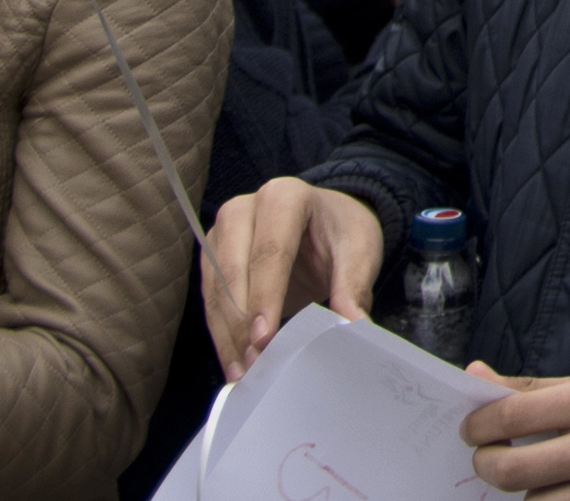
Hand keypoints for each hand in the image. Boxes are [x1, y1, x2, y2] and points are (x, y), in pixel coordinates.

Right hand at [202, 177, 382, 375]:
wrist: (324, 223)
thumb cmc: (340, 232)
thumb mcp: (359, 251)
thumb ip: (353, 287)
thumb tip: (355, 327)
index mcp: (285, 197)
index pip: (270, 252)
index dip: (265, 298)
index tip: (264, 339)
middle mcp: (244, 209)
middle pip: (234, 272)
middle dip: (242, 323)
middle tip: (255, 364)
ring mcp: (222, 233)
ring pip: (215, 290)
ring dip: (227, 335)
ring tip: (243, 372)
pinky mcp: (212, 258)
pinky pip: (209, 301)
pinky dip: (222, 334)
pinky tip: (234, 362)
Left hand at [461, 364, 569, 496]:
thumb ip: (534, 388)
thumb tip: (473, 377)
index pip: (513, 414)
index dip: (478, 424)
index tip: (473, 428)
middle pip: (511, 470)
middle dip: (486, 463)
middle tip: (489, 456)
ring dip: (523, 493)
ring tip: (533, 477)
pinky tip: (556, 492)